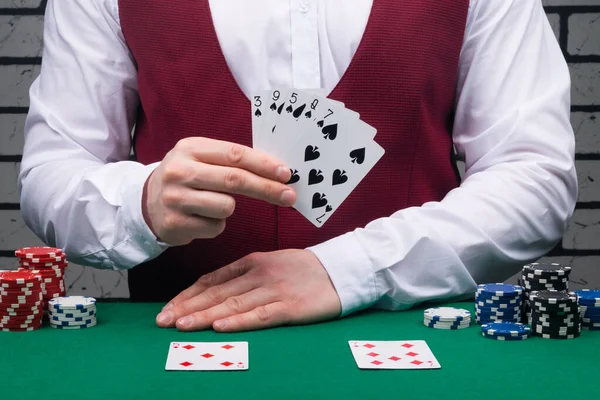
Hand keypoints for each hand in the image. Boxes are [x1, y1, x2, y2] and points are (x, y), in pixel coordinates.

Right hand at [143, 137, 295, 244]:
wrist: (145, 203)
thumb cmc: (186, 178)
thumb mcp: (200, 158)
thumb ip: (231, 160)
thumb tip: (276, 170)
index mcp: (190, 148)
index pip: (235, 154)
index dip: (264, 164)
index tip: (286, 174)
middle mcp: (180, 171)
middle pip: (235, 180)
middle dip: (267, 188)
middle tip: (289, 196)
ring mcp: (175, 198)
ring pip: (227, 206)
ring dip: (229, 208)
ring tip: (212, 204)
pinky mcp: (175, 223)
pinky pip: (216, 227)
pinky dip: (216, 224)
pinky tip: (200, 217)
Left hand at [155, 250, 341, 331]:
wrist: (339, 270)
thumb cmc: (302, 270)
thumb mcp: (269, 263)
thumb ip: (242, 274)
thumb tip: (211, 288)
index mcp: (251, 262)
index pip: (212, 280)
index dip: (187, 295)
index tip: (168, 308)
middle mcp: (258, 275)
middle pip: (216, 293)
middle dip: (187, 307)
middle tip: (162, 320)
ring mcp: (274, 291)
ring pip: (232, 304)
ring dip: (204, 315)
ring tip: (180, 325)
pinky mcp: (290, 307)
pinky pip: (260, 315)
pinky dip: (238, 321)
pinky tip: (220, 327)